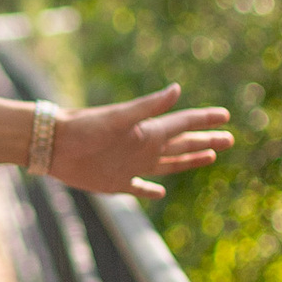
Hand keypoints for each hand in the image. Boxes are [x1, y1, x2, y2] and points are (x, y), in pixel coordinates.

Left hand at [49, 86, 232, 198]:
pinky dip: (150, 191)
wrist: (52, 144)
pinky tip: (161, 192)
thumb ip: (149, 106)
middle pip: (182, 145)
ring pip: (168, 165)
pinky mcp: (115, 184)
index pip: (183, 123)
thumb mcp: (120, 117)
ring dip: (189, 161)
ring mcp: (131, 166)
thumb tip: (177, 89)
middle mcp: (143, 148)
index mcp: (148, 131)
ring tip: (210, 156)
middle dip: (205, 141)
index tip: (226, 115)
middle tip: (229, 138)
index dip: (204, 119)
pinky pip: (138, 188)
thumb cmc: (85, 127)